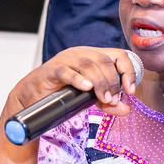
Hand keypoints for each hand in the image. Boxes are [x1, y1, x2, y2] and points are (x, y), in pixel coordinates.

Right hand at [8, 47, 138, 117]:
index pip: (119, 55)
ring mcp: (66, 60)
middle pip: (104, 61)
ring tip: (103, 99)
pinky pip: (67, 71)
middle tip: (112, 100)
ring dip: (100, 83)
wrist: (33, 98)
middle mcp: (81, 54)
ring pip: (89, 65)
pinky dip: (78, 79)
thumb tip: (126, 109)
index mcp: (93, 56)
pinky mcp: (52, 70)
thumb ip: (107, 103)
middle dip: (113, 82)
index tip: (130, 91)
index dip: (128, 71)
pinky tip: (86, 88)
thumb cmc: (61, 94)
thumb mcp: (89, 99)